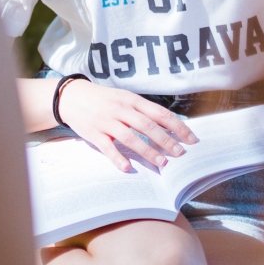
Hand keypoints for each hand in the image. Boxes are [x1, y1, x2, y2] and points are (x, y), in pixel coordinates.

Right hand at [56, 79, 199, 171]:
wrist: (72, 96)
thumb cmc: (104, 99)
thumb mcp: (125, 98)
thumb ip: (143, 110)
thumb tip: (168, 126)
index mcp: (132, 100)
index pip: (160, 114)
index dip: (177, 126)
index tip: (191, 139)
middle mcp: (121, 109)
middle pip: (148, 126)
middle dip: (166, 141)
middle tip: (180, 154)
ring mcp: (107, 121)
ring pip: (130, 137)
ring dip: (147, 151)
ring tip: (161, 163)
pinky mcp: (94, 133)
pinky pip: (107, 147)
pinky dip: (118, 158)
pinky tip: (128, 168)